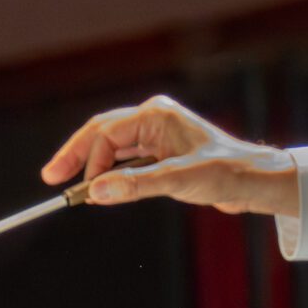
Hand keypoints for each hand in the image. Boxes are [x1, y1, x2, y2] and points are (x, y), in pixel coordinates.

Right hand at [40, 95, 300, 216]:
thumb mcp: (178, 180)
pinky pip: (127, 158)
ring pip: (113, 146)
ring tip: (75, 189)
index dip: (87, 160)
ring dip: (95, 166)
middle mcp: (154, 119)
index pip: (106, 133)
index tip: (81, 190)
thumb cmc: (226, 172)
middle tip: (51, 178)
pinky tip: (104, 188)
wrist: (255, 181)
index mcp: (156, 115)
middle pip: (103, 133)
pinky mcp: (163, 152)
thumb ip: (135, 186)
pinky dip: (113, 173)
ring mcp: (158, 134)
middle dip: (77, 155)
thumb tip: (95, 192)